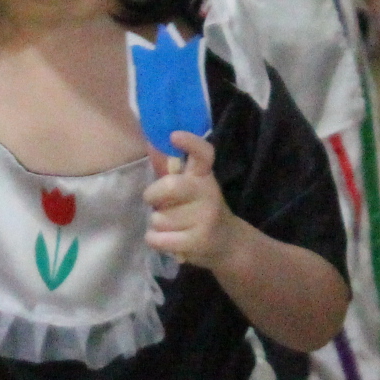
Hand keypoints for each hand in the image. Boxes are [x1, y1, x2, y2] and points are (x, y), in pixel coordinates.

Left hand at [146, 132, 238, 267]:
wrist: (227, 243)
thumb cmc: (199, 210)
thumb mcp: (192, 187)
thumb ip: (172, 172)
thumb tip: (151, 145)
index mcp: (204, 176)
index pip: (203, 154)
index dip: (190, 143)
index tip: (174, 136)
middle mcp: (208, 193)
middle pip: (170, 186)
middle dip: (153, 195)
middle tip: (156, 203)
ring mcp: (206, 218)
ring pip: (158, 218)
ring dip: (157, 223)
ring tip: (173, 225)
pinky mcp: (199, 241)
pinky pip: (157, 238)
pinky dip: (154, 240)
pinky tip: (167, 239)